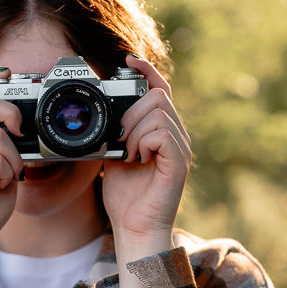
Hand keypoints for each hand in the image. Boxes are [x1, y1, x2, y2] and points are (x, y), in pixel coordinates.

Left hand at [102, 55, 191, 249]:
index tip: (127, 60)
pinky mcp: (179, 162)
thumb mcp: (114, 155)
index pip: (160, 89)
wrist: (134, 227)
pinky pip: (161, 133)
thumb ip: (116, 132)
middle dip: (131, 112)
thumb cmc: (125, 197)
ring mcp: (180, 148)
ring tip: (128, 154)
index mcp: (160, 131)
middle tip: (119, 139)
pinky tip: (137, 159)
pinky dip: (143, 142)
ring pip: (157, 113)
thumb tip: (107, 111)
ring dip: (134, 131)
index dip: (146, 71)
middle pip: (158, 96)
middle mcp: (175, 135)